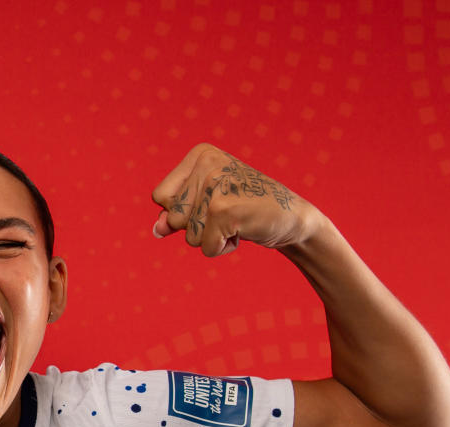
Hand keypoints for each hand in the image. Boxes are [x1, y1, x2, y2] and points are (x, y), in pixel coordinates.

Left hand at [151, 143, 316, 256]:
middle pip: (173, 217)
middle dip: (196, 227)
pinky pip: (206, 247)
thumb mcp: (205, 206)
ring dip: (212, 238)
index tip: (212, 203)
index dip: (181, 212)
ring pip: (188, 235)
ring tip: (237, 221)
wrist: (292, 217)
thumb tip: (157, 230)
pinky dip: (222, 248)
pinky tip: (243, 231)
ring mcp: (216, 186)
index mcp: (199, 155)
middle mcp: (207, 163)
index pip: (160, 197)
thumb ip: (176, 214)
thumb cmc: (245, 209)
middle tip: (228, 214)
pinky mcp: (224, 210)